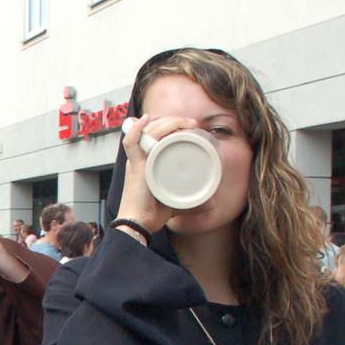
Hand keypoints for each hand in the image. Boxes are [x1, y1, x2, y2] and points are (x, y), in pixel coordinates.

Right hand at [114, 114, 203, 236]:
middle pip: (155, 128)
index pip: (156, 133)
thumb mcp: (176, 202)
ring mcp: (138, 160)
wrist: (139, 224)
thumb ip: (194, 202)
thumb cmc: (152, 213)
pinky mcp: (136, 167)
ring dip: (167, 122)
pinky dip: (137, 130)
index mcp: (148, 160)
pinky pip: (131, 143)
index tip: (190, 125)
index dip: (171, 124)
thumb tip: (213, 203)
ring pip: (149, 131)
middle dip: (174, 120)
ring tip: (184, 123)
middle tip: (192, 123)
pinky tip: (146, 119)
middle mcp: (141, 157)